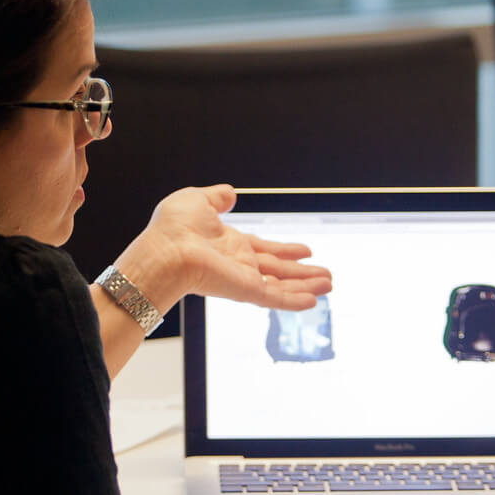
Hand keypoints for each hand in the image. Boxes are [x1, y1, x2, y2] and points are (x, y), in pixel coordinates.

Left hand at [114, 184, 331, 313]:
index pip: (263, 249)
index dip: (285, 250)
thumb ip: (215, 198)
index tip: (305, 250)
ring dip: (306, 286)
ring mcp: (243, 278)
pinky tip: (314, 301)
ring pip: (282, 285)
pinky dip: (295, 300)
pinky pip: (275, 298)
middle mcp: (238, 263)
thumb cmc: (172, 228)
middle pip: (277, 270)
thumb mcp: (196, 200)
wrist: (165, 250)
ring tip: (329, 286)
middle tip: (325, 276)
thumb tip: (229, 193)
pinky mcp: (245, 290)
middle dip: (302, 273)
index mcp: (228, 244)